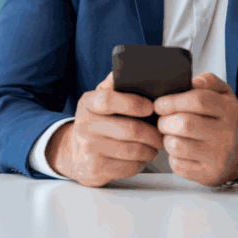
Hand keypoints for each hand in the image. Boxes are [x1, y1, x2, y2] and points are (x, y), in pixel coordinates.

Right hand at [46, 72, 163, 186]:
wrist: (75, 153)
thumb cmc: (96, 122)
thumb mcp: (99, 100)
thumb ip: (115, 85)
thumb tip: (136, 67)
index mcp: (88, 103)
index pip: (108, 99)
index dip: (133, 103)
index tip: (151, 107)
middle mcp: (85, 125)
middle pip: (129, 130)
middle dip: (153, 133)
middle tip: (162, 133)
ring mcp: (89, 149)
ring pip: (133, 150)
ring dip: (150, 149)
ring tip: (154, 145)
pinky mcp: (96, 169)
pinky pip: (129, 167)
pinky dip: (141, 162)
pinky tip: (140, 156)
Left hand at [153, 73, 237, 185]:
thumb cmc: (222, 120)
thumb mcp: (222, 94)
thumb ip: (207, 81)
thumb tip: (191, 82)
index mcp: (229, 110)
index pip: (199, 100)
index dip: (173, 101)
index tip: (159, 104)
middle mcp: (226, 134)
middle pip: (185, 124)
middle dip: (165, 121)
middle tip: (163, 121)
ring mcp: (218, 157)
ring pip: (177, 145)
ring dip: (166, 138)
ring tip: (171, 134)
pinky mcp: (208, 174)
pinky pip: (178, 165)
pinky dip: (172, 156)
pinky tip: (179, 150)